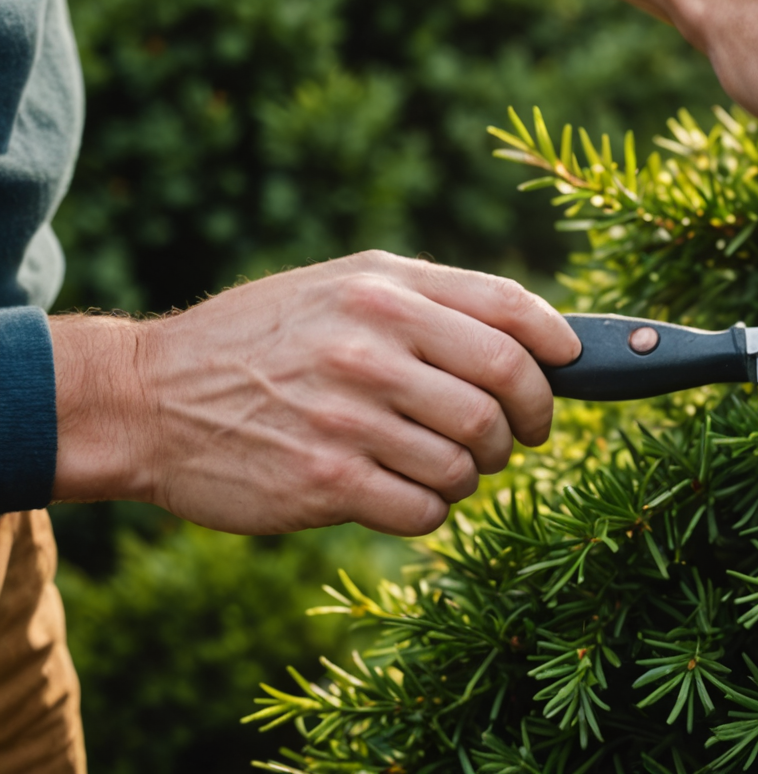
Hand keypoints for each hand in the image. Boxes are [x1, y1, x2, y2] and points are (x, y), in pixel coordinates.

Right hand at [50, 251, 581, 535]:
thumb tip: (543, 338)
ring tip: (450, 465)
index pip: (511, 311)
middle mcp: (370, 344)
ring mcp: (348, 415)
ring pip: (473, 456)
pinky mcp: (325, 481)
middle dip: (528, 421)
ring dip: (477, 471)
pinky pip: (427, 506)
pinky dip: (435, 506)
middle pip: (505, 391)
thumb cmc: (265, 341)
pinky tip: (409, 492)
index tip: (571, 368)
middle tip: (518, 436)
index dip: (559, 346)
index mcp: (384, 290)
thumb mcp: (343, 289)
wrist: (148, 400)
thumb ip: (435, 302)